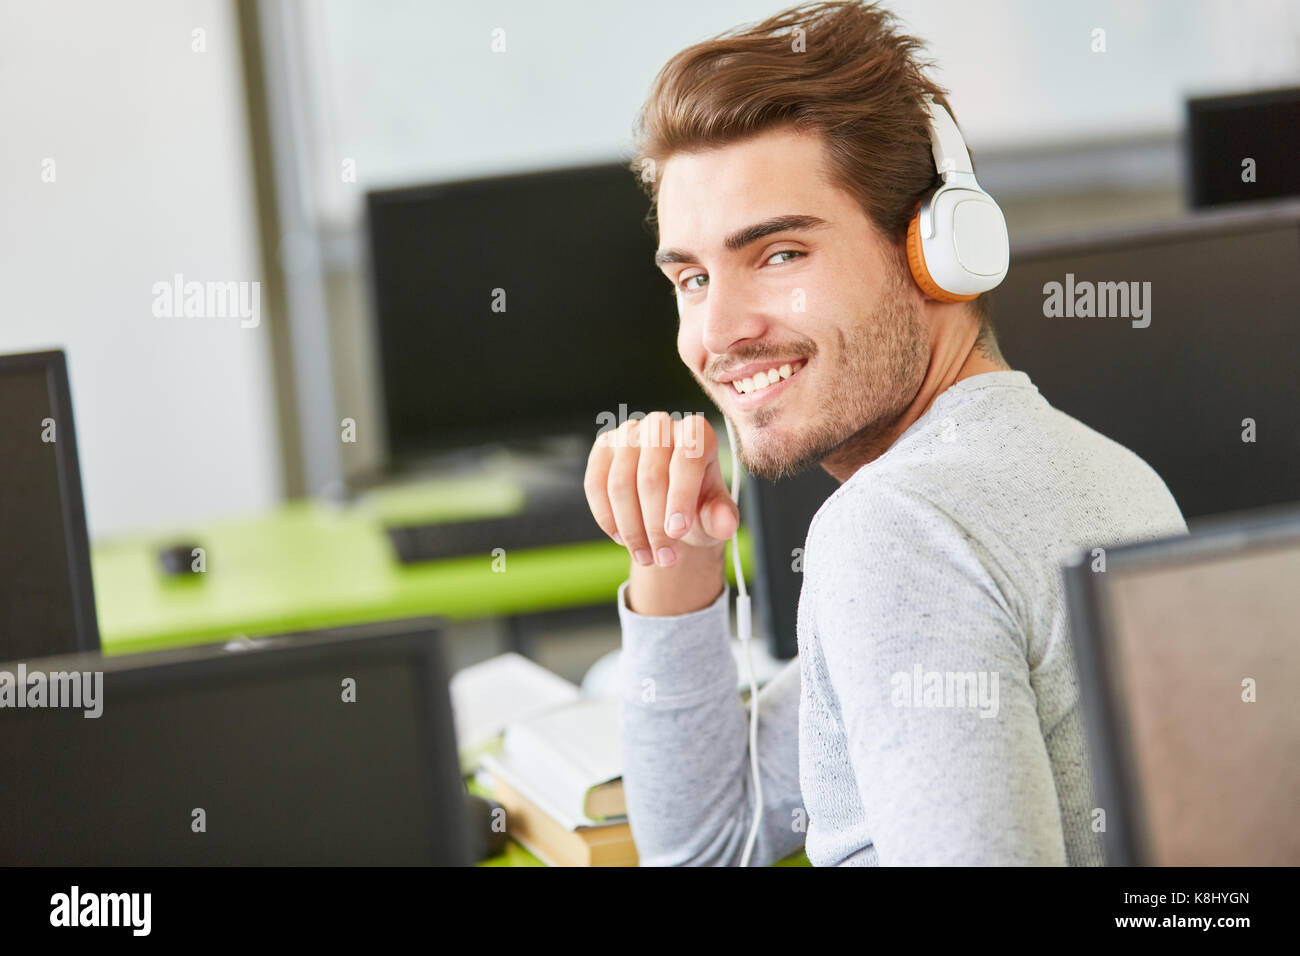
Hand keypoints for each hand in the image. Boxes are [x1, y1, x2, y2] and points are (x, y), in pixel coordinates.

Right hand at [584, 412, 737, 568]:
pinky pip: (595, 484)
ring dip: (631, 529)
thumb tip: (725, 525)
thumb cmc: (697, 506)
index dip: (680, 498)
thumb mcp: (715, 515)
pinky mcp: (603, 447)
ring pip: (620, 483)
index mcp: (696, 432)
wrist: (671, 505)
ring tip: (646, 557)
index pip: (687, 459)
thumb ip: (722, 518)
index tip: (677, 534)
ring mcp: (628, 433)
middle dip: (655, 525)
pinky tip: (622, 539)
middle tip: (665, 559)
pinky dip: (607, 517)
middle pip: (650, 475)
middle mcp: (661, 425)